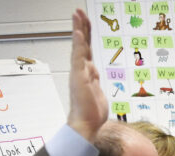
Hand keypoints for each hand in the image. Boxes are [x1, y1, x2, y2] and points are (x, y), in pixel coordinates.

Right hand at [67, 10, 107, 141]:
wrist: (85, 125)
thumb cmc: (91, 112)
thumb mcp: (97, 92)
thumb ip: (95, 81)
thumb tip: (94, 73)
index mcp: (87, 72)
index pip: (86, 50)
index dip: (86, 36)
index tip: (85, 23)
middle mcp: (81, 70)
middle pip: (82, 44)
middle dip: (81, 27)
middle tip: (79, 11)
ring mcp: (79, 73)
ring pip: (79, 47)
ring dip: (78, 30)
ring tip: (77, 15)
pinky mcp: (79, 77)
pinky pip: (79, 57)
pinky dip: (79, 44)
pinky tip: (79, 33)